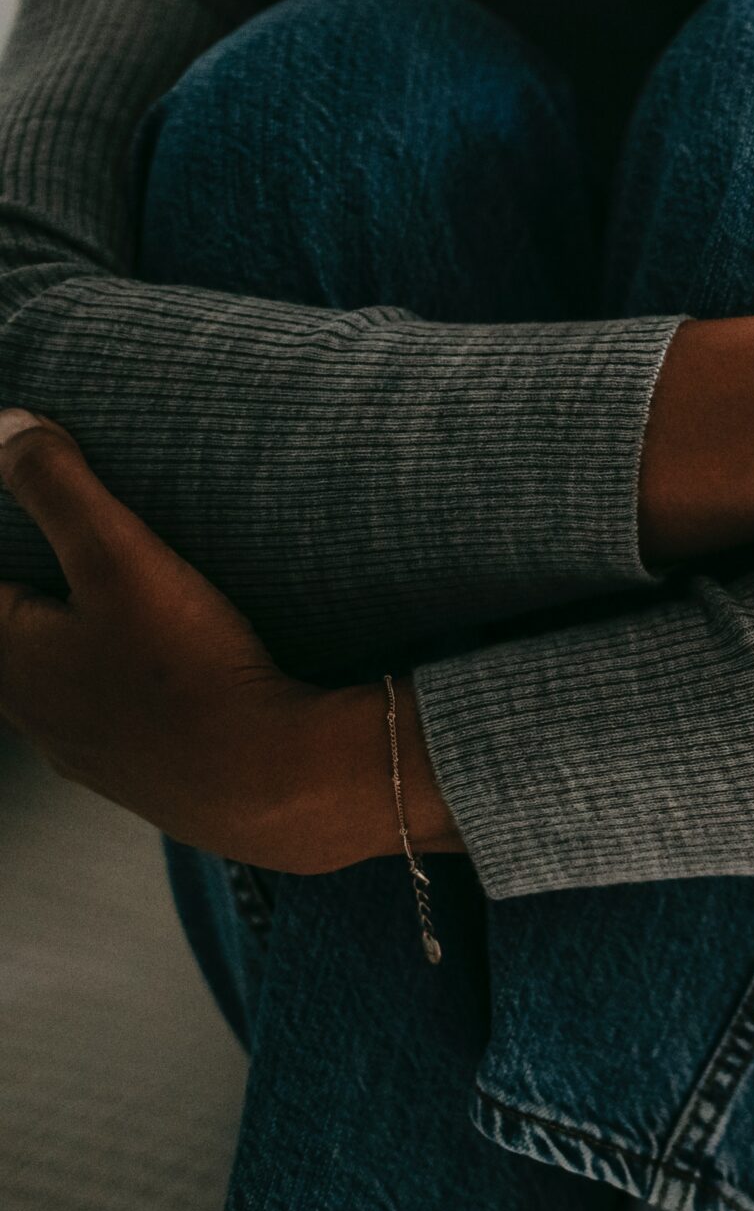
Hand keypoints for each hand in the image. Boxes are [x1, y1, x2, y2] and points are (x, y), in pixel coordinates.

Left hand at [0, 410, 418, 872]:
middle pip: (10, 641)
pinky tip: (163, 677)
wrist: (269, 783)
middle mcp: (30, 712)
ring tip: (117, 615)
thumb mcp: (122, 558)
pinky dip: (119, 690)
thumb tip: (8, 427)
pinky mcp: (138, 778)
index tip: (22, 522)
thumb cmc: (187, 672)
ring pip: (56, 688)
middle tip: (68, 564)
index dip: (5, 548)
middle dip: (30, 600)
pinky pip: (108, 722)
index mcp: (7, 656)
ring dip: (73, 650)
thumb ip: (58, 487)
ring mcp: (83, 752)